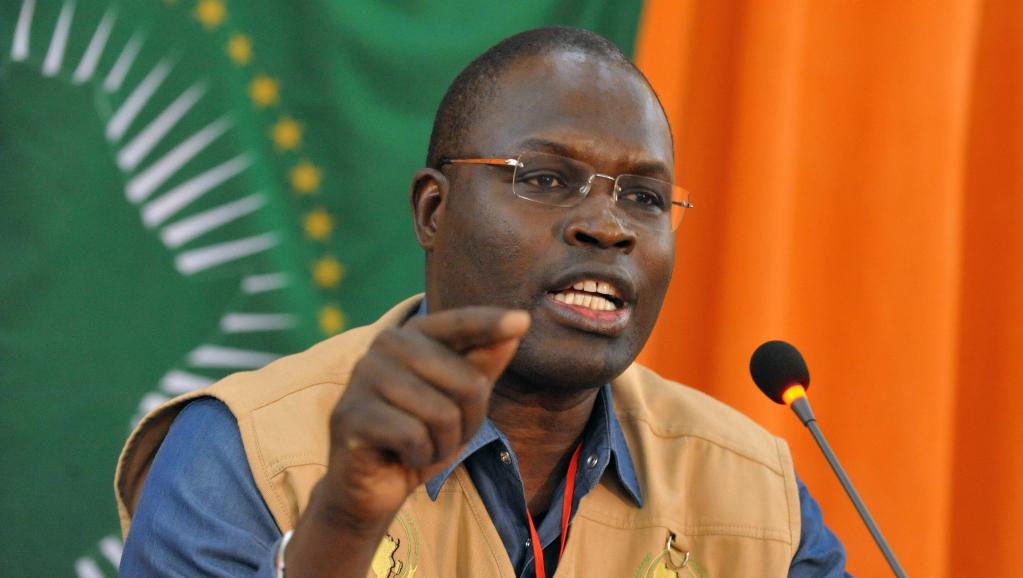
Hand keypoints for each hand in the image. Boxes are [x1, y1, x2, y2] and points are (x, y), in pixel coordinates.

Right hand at [311, 306, 530, 530]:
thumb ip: (483, 366)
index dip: (490, 324)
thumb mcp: (460, 404)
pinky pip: (414, 436)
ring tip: (421, 446)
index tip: (524, 321)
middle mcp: (385, 345)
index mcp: (412, 335)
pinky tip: (402, 457)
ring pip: (442, 414)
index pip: (460, 324)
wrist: (369, 486)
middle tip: (444, 436)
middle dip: (469, 422)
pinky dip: (420, 457)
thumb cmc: (419, 437)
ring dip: (444, 444)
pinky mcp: (351, 414)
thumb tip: (516, 327)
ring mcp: (363, 377)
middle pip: (467, 383)